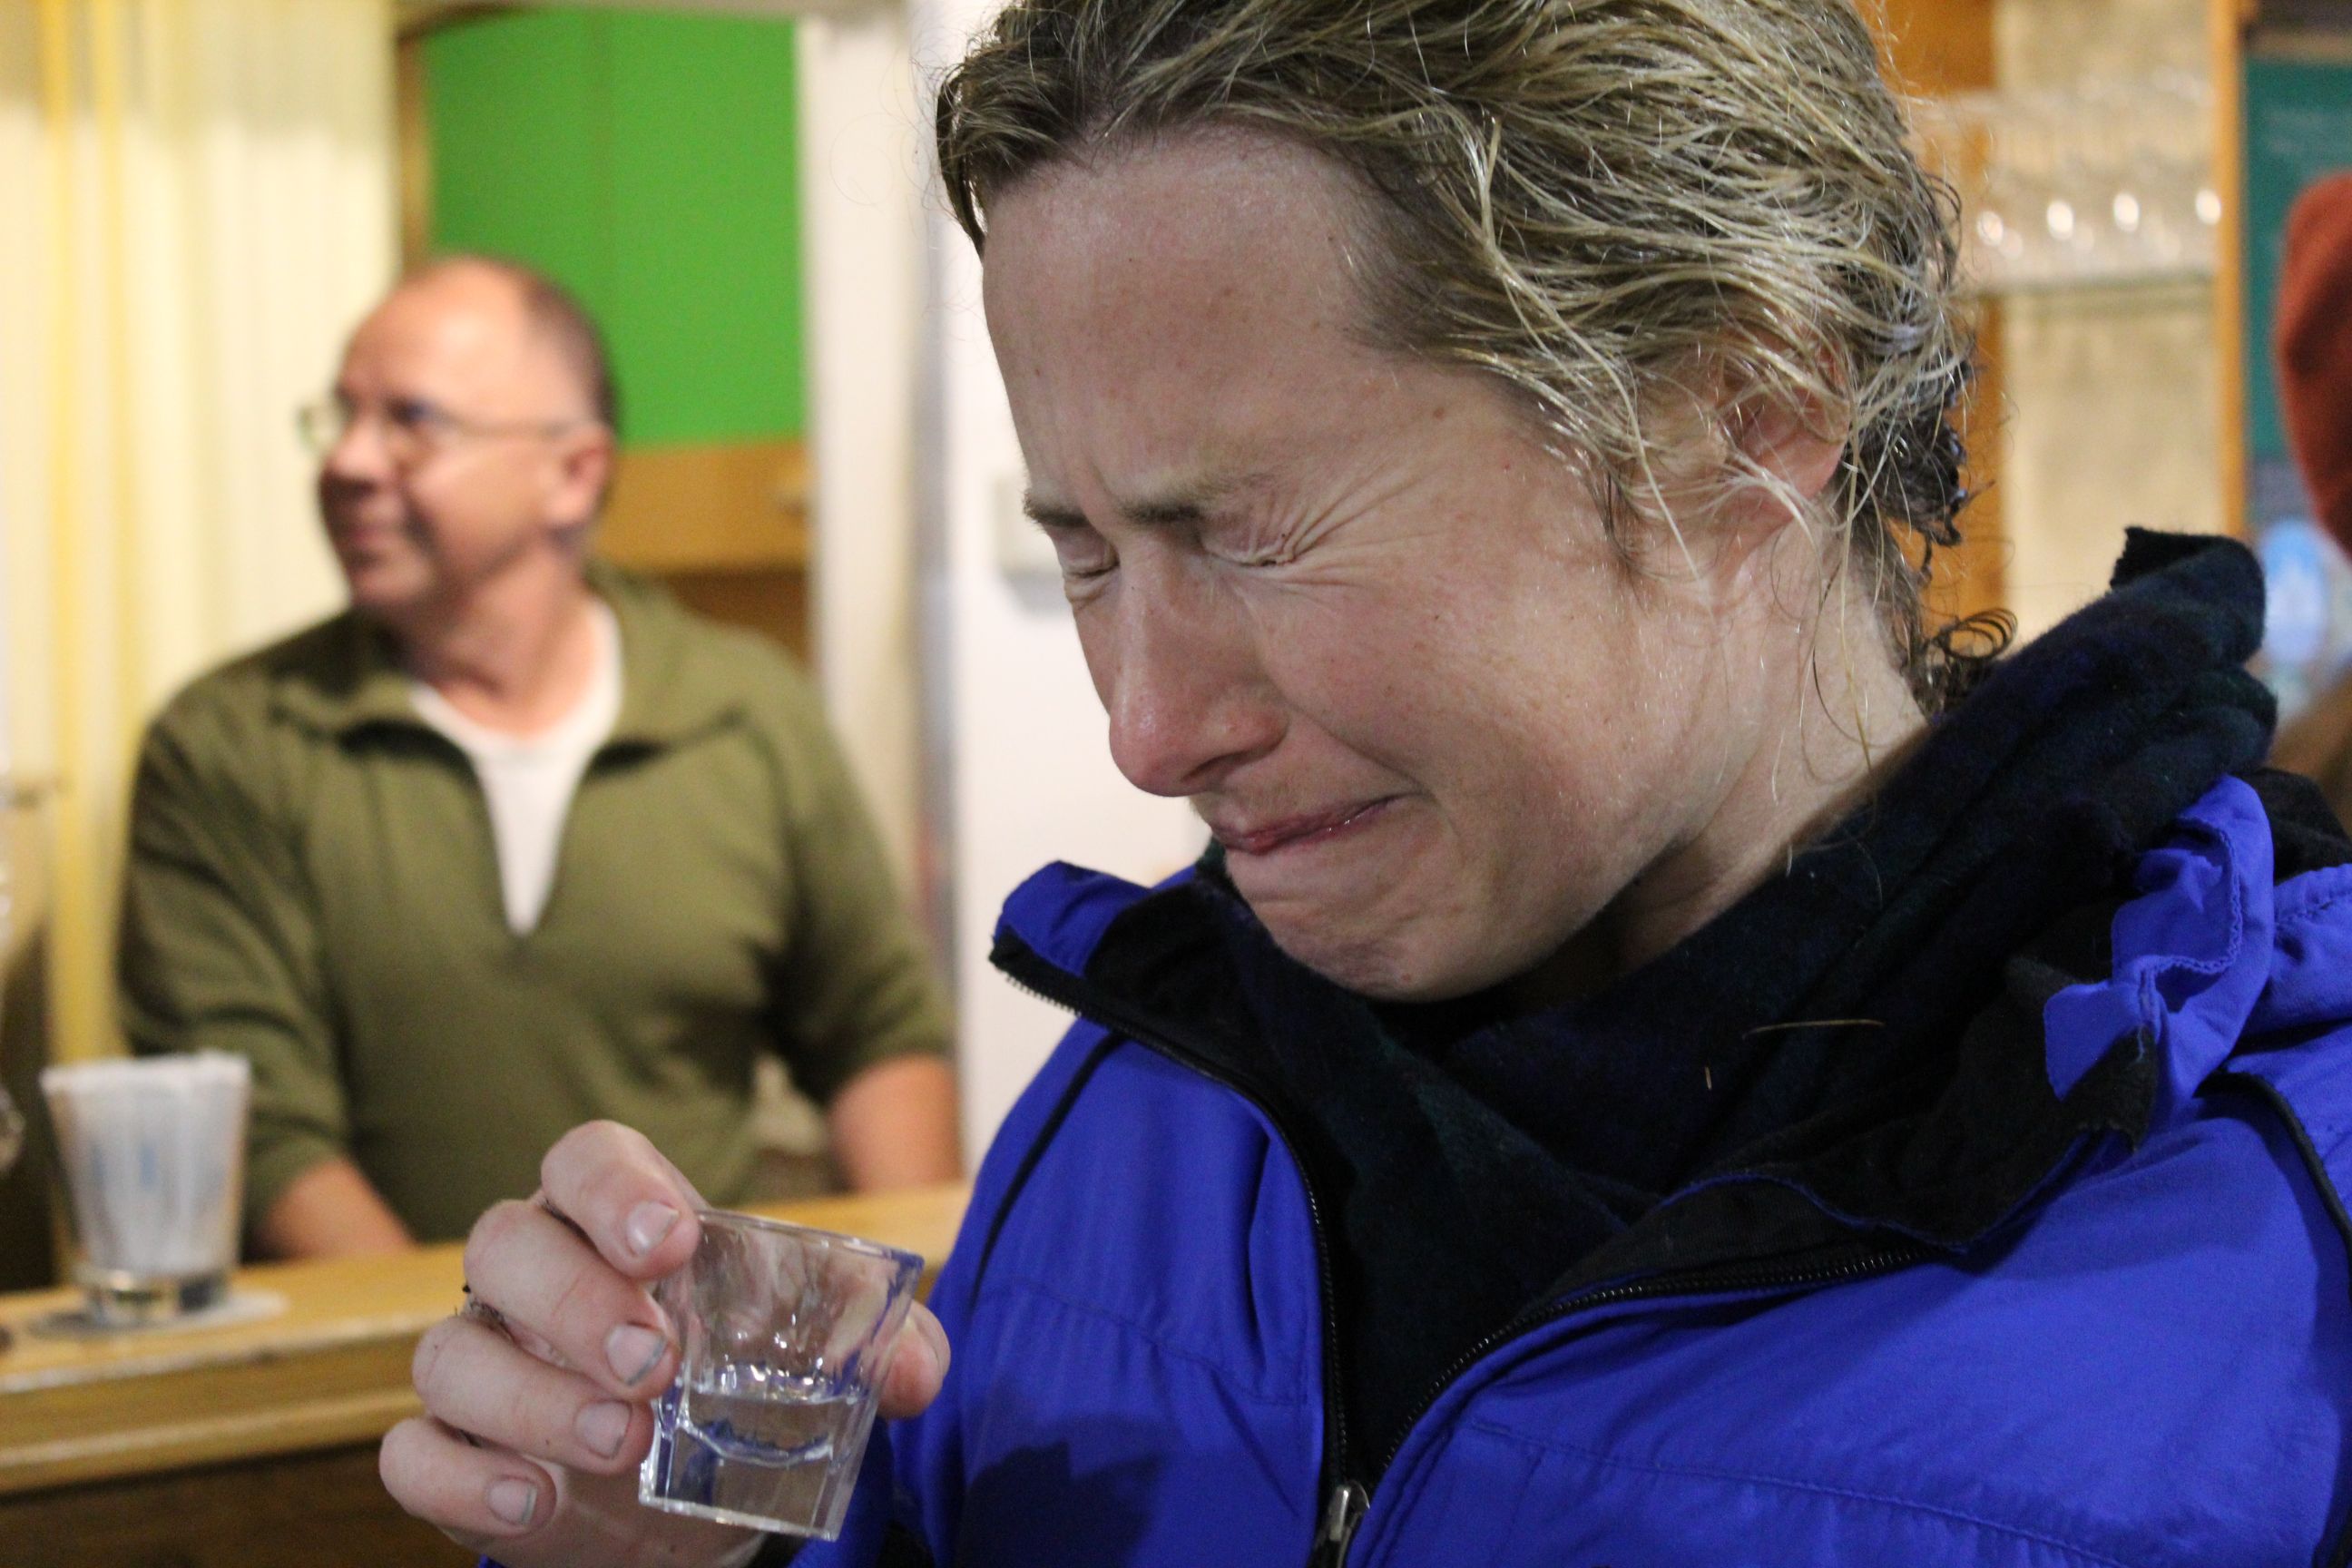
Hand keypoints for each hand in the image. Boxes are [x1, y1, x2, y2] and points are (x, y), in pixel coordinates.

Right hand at [380, 1121, 951, 1567]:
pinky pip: (414, 1454)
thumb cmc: (743, 1384)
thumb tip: (911, 1374)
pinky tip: (533, 1503)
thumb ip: (882, 1346)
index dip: (613, 1187)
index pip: (585, 1158)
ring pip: (452, 1352)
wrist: (692, 1498)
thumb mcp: (822, 1357)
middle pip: (504, 1242)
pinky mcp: (456, 1454)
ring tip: (625, 1444)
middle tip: (654, 1365)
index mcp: (617, 1219)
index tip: (667, 1240)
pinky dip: (461, 1480)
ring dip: (533, 1399)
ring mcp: (484, 1362)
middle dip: (575, 1299)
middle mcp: (532, 1275)